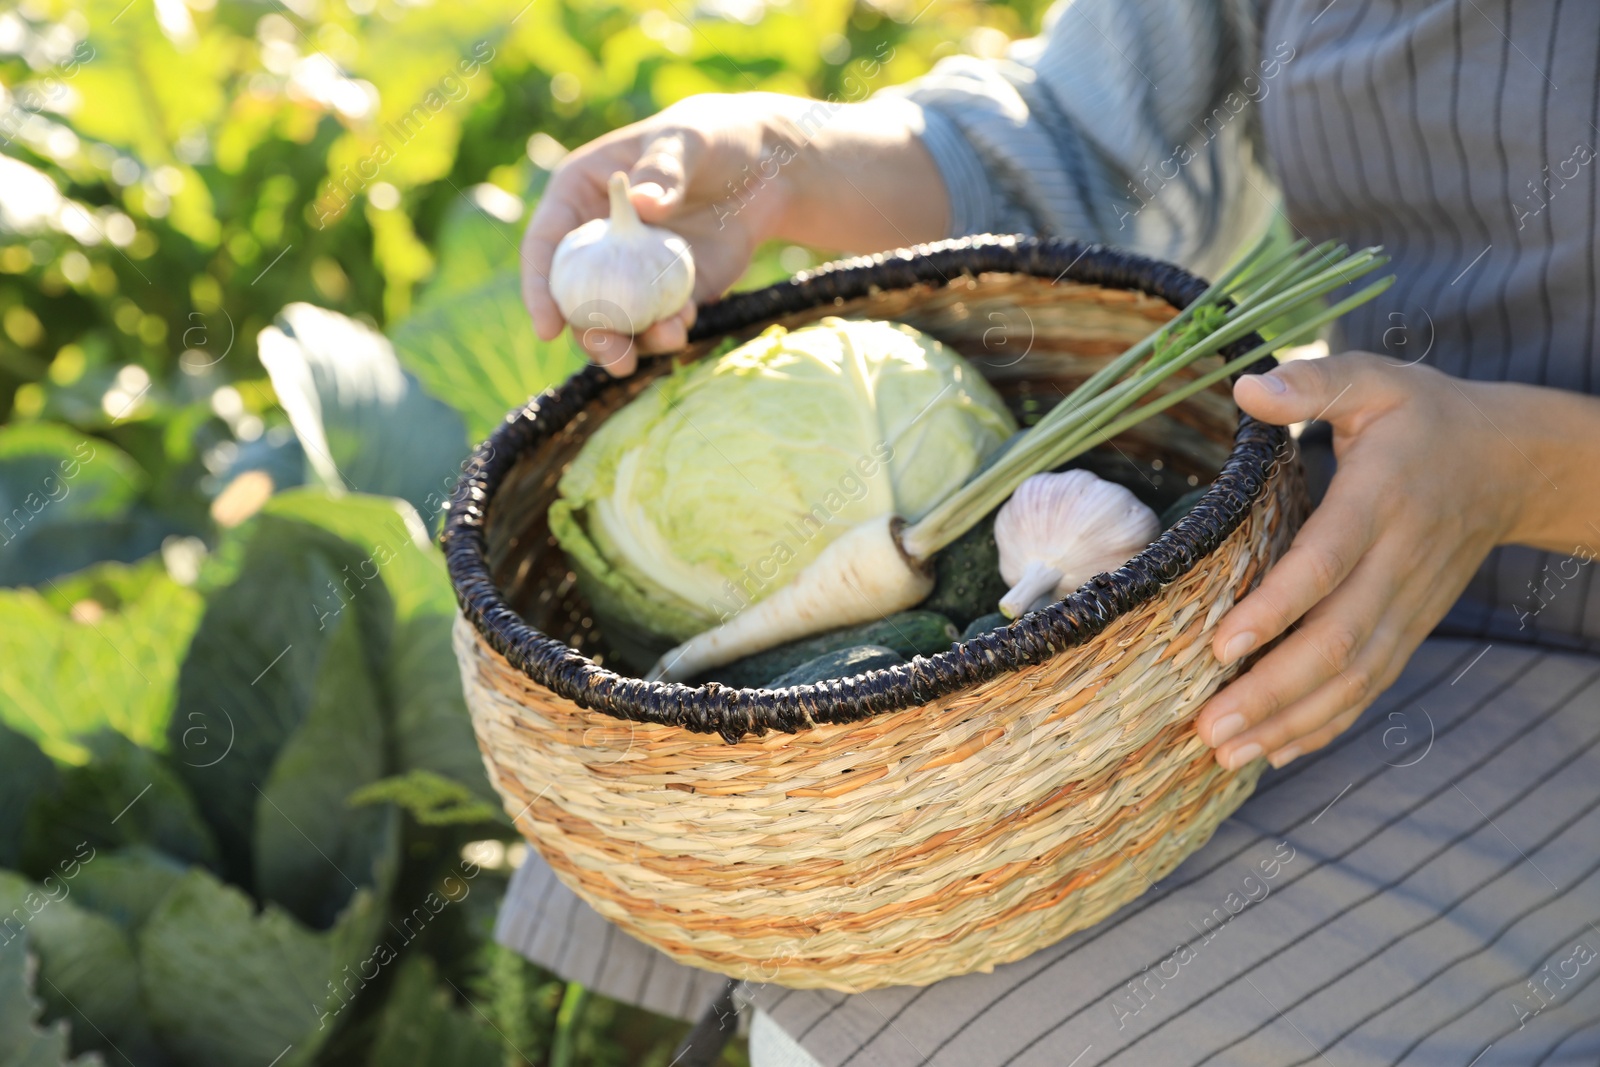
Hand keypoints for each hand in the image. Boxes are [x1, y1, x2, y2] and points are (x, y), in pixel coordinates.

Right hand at [521, 94, 788, 374]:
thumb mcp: (687, 141)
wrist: (765, 168)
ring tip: (668, 340)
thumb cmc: (713, 138)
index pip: (545, 245)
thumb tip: (640, 203)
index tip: (547, 329)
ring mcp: (632, 272)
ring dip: (634, 343)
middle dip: (590, 335)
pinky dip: (669, 331)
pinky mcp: (669, 292)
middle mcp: (598, 241)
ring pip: (616, 320)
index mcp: (580, 195)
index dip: (539, 288)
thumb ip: (664, 169)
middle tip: (614, 356)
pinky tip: (686, 326)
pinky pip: (660, 321)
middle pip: (575, 298)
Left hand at [1195, 353, 1531, 770]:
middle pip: (1337, 639)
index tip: (1221, 646)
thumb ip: (1312, 382)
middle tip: (1208, 727)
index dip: (1276, 607)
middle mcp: (1398, 561)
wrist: (1512, 464)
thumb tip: (1246, 387)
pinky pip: (1371, 685)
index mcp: (1381, 498)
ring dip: (1290, 721)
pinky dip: (1325, 723)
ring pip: (1353, 677)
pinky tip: (1276, 751)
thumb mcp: (1374, 380)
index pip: (1326, 562)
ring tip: (1225, 754)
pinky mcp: (1410, 627)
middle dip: (1270, 691)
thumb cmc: (1424, 418)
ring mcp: (1409, 603)